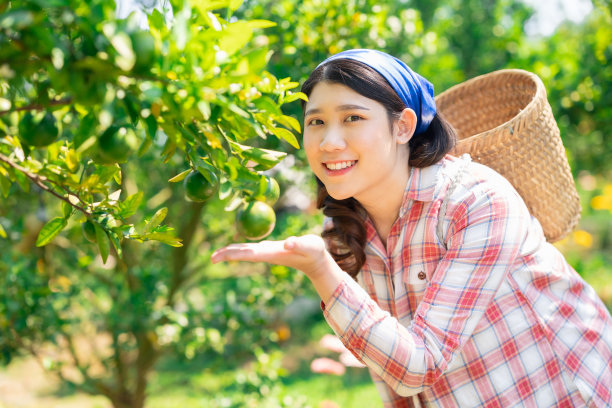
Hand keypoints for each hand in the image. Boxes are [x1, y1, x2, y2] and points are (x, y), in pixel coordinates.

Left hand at [211, 234, 344, 301]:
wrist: (317, 260)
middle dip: (227, 255)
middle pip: (243, 254)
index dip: (232, 254)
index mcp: (272, 253)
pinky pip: (251, 249)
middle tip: (211, 258)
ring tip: (217, 254)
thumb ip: (299, 244)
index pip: (248, 254)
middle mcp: (266, 254)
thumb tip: (287, 243)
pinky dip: (240, 248)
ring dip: (231, 252)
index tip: (219, 257)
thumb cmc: (314, 252)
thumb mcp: (309, 246)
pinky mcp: (270, 249)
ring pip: (246, 252)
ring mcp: (267, 252)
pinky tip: (235, 248)